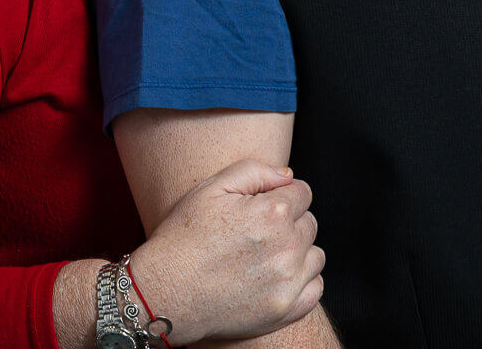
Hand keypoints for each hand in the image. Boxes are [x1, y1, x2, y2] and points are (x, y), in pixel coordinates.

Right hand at [128, 158, 323, 344]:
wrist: (166, 292)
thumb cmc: (185, 236)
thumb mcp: (212, 188)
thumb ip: (255, 171)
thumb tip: (288, 176)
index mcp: (272, 213)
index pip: (303, 193)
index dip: (281, 195)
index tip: (261, 206)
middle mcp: (286, 247)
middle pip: (309, 222)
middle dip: (289, 221)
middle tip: (257, 230)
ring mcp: (288, 282)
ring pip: (315, 254)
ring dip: (297, 250)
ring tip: (265, 254)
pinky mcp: (285, 311)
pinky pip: (315, 288)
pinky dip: (301, 280)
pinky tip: (275, 275)